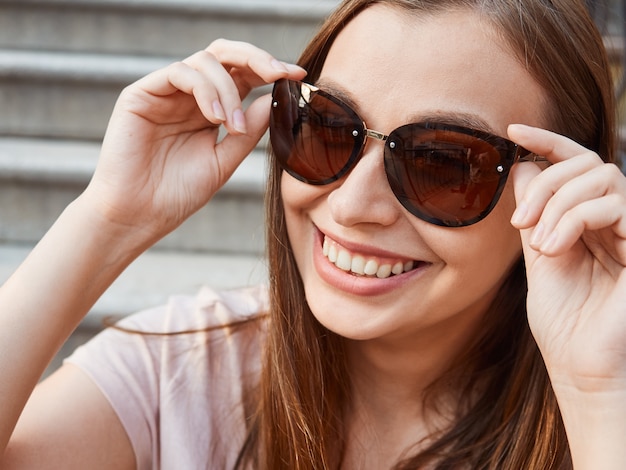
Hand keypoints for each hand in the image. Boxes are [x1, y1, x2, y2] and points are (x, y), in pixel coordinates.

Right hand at [83, 39, 305, 244]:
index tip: (298, 76)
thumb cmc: (177, 194)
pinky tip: (216, 118)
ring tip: (231, 125)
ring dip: (229, 89)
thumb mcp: (224, 161)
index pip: (242, 76)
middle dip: (257, 58)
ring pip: (205, 61)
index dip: (270, 70)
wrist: (139, 216)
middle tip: (279, 73)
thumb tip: (274, 99)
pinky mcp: (141, 94)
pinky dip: (205, 90)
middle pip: (225, 55)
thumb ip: (247, 130)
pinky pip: (180, 73)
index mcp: (210, 109)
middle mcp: (188, 96)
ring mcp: (164, 93)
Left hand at [509, 124, 625, 393]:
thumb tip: (522, 169)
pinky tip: (553, 247)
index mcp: (588, 222)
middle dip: (547, 183)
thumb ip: (535, 216)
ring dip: (558, 203)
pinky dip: (575, 217)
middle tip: (520, 222)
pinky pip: (614, 203)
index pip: (576, 166)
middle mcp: (615, 221)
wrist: (583, 368)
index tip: (512, 130)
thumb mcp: (540, 260)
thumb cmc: (564, 323)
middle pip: (587, 164)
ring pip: (602, 176)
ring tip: (539, 243)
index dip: (549, 141)